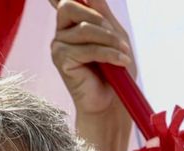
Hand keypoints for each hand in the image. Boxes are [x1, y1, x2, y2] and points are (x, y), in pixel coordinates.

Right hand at [49, 0, 135, 144]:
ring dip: (110, 41)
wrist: (111, 106)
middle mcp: (62, 32)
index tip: (94, 3)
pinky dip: (108, 54)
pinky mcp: (60, 60)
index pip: (69, 0)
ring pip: (84, 29)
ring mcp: (58, 45)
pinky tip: (122, 63)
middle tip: (118, 39)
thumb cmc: (116, 73)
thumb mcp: (116, 38)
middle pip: (70, 6)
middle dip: (99, 20)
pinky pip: (87, 49)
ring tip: (125, 56)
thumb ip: (103, 14)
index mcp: (72, 24)